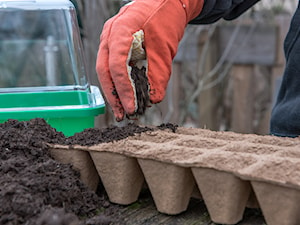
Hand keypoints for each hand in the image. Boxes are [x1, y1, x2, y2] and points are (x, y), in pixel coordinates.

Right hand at [96, 0, 203, 120]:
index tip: (131, 107)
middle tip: (122, 115)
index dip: (123, 89)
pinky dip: (119, 81)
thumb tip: (153, 99)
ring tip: (123, 110)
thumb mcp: (165, 47)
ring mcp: (110, 39)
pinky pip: (113, 66)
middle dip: (113, 95)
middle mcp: (109, 34)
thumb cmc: (165, 17)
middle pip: (104, 70)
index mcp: (120, 30)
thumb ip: (159, 74)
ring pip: (106, 70)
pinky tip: (125, 94)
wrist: (167, 0)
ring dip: (114, 91)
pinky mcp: (116, 45)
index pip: (116, 65)